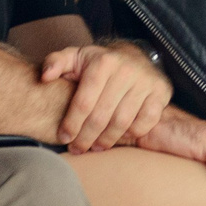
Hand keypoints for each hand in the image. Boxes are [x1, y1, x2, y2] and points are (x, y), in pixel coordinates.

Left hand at [40, 41, 173, 151]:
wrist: (134, 57)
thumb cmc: (98, 64)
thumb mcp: (75, 57)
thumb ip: (55, 63)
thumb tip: (44, 77)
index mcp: (103, 62)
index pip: (84, 102)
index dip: (72, 124)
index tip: (64, 138)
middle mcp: (126, 70)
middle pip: (102, 116)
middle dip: (86, 137)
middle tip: (77, 148)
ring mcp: (145, 82)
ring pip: (122, 123)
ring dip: (106, 140)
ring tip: (95, 147)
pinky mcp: (160, 92)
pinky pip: (144, 123)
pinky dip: (131, 134)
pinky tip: (118, 137)